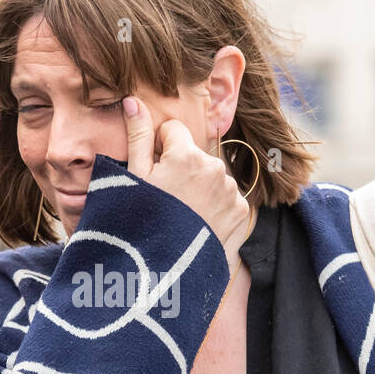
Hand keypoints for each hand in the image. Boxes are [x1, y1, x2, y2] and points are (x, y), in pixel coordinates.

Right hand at [122, 95, 250, 280]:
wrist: (164, 273)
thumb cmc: (139, 224)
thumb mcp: (132, 180)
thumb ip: (138, 136)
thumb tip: (133, 100)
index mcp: (186, 155)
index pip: (173, 130)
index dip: (159, 149)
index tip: (152, 173)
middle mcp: (215, 168)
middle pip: (194, 155)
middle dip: (181, 168)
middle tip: (165, 201)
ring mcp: (231, 191)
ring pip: (211, 176)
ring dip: (199, 187)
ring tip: (180, 216)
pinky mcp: (242, 212)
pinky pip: (226, 197)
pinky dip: (214, 206)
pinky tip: (197, 224)